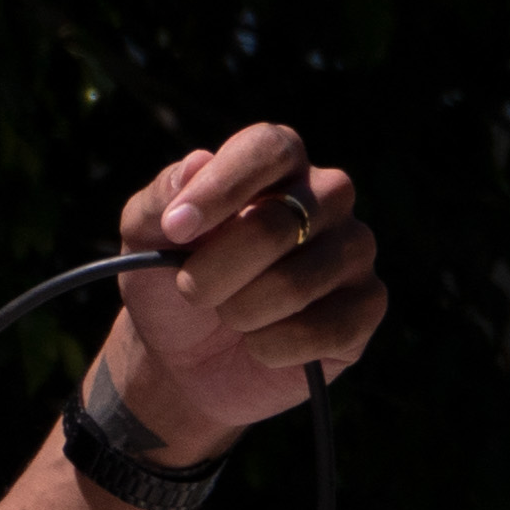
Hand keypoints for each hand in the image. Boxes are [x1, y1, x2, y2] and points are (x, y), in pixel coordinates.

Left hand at [96, 126, 377, 460]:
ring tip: (228, 316)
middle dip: (215, 270)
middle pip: (278, 224)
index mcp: (277, 162)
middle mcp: (327, 196)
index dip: (222, 187)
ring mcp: (353, 250)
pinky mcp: (366, 307)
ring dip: (241, 312)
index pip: (269, 148)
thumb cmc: (168, 282)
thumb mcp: (143, 238)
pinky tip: (259, 345)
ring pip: (297, 283)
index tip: (176, 228)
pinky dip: (272, 347)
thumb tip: (196, 163)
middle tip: (189, 288)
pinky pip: (324, 330)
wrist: (185, 361)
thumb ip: (160, 200)